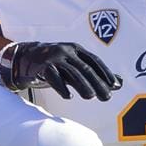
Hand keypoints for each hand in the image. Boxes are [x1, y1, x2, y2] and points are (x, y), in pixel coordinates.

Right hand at [0, 42, 122, 100]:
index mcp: (75, 49)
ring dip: (82, 85)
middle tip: (107, 97)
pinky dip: (61, 87)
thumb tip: (120, 83)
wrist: (26, 58)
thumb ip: (95, 74)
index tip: (114, 85)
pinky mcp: (42, 66)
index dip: (105, 72)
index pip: (94, 60)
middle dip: (97, 83)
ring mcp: (53, 58)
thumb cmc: (55, 63)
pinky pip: (54, 77)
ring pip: (71, 72)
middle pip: (84, 68)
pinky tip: (69, 96)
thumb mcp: (75, 65)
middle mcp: (66, 51)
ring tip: (91, 96)